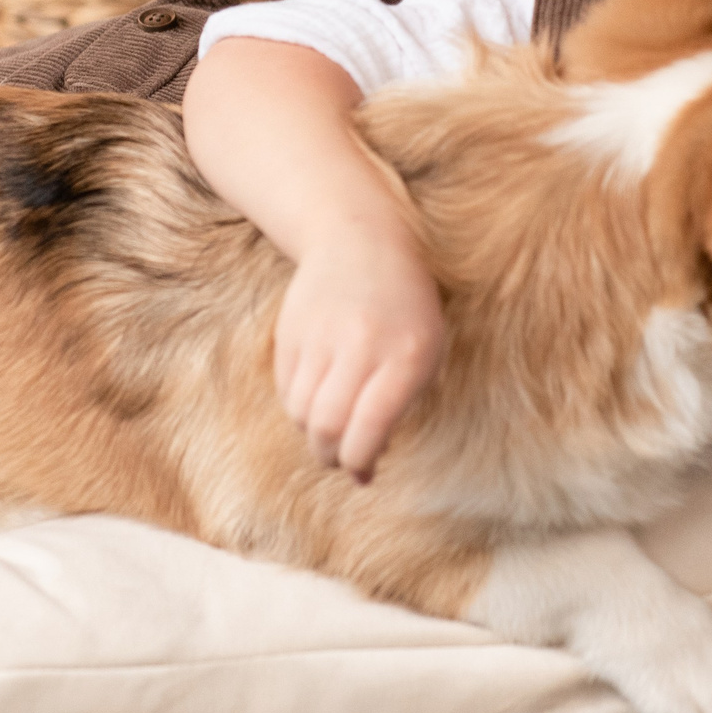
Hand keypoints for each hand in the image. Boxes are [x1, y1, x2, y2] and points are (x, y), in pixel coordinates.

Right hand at [272, 222, 445, 479]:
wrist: (360, 239)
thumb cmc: (405, 307)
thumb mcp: (425, 350)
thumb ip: (399, 406)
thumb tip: (364, 467)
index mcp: (405, 356)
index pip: (369, 428)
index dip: (359, 462)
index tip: (362, 473)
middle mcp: (360, 346)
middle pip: (327, 428)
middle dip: (332, 457)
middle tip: (341, 459)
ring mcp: (320, 337)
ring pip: (301, 414)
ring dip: (313, 433)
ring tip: (331, 425)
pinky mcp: (290, 333)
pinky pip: (286, 391)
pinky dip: (299, 406)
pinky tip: (318, 394)